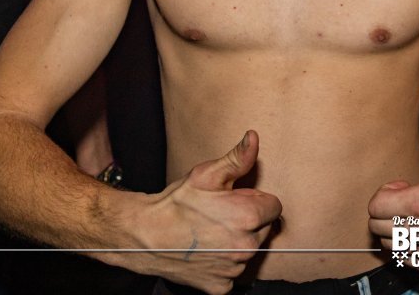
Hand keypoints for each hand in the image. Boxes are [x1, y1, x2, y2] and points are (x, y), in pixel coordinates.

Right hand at [134, 130, 280, 293]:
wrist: (145, 236)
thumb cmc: (177, 204)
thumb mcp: (207, 174)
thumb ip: (237, 158)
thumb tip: (253, 138)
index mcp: (249, 216)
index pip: (274, 207)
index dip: (255, 200)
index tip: (237, 200)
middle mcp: (246, 246)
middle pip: (264, 229)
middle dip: (248, 221)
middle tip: (221, 215)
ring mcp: (233, 268)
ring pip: (248, 251)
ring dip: (237, 243)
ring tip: (211, 233)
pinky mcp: (220, 286)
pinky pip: (232, 273)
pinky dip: (223, 264)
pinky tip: (206, 252)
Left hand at [368, 119, 418, 273]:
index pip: (377, 206)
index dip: (385, 192)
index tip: (401, 187)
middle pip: (378, 226)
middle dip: (386, 211)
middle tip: (406, 200)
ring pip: (390, 245)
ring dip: (395, 230)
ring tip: (413, 217)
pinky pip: (408, 261)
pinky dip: (408, 250)